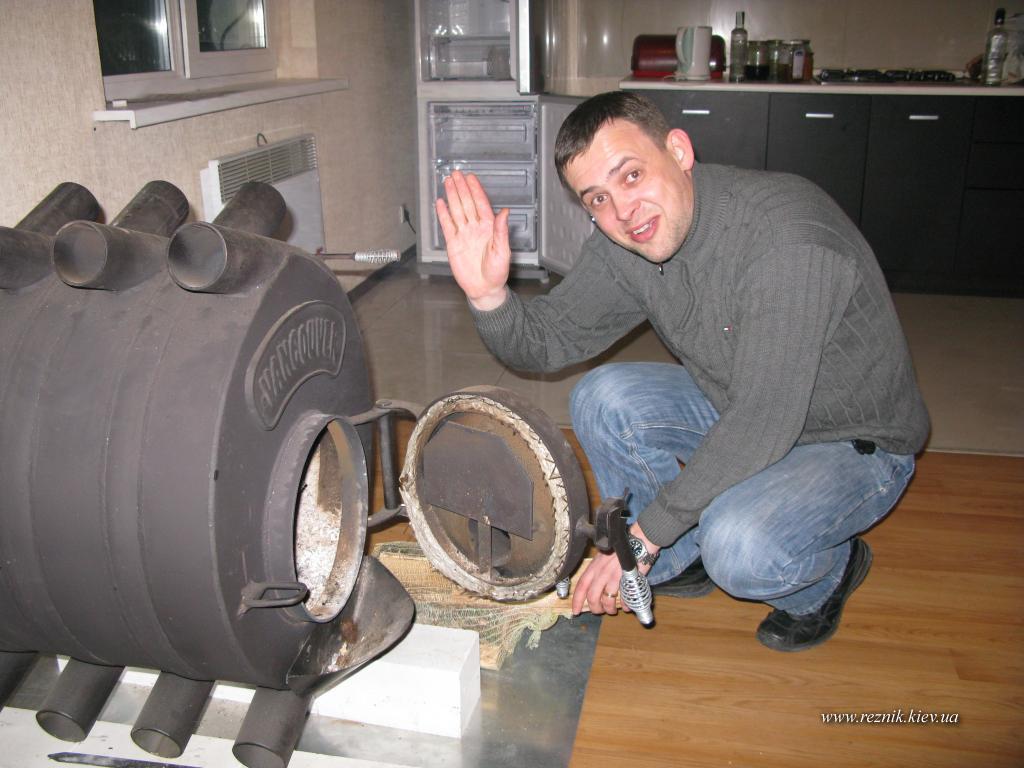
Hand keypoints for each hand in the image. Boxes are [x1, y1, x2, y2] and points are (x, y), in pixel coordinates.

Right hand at [435, 171, 510, 310]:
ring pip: (457, 211)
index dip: (476, 190)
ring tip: (448, 182)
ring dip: (452, 196)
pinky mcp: (453, 243)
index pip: (481, 204)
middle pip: (467, 203)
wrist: (484, 288)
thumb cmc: (497, 272)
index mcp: (489, 228)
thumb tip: (505, 212)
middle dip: (461, 188)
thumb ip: (501, 231)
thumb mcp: (503, 251)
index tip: (471, 178)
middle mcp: (476, 228)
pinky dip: (443, 214)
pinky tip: (440, 203)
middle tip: (456, 174)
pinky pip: (447, 225)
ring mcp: (464, 234)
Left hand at [571, 522, 659, 616]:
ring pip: (607, 599)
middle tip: (599, 611)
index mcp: (594, 566)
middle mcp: (602, 572)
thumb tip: (595, 588)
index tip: (575, 611)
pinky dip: (625, 605)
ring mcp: (614, 575)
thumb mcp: (604, 558)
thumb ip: (599, 571)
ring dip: (609, 609)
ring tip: (613, 610)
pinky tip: (627, 606)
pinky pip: (624, 598)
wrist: (639, 541)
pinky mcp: (626, 579)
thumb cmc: (622, 549)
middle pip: (592, 596)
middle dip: (594, 608)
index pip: (581, 585)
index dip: (577, 600)